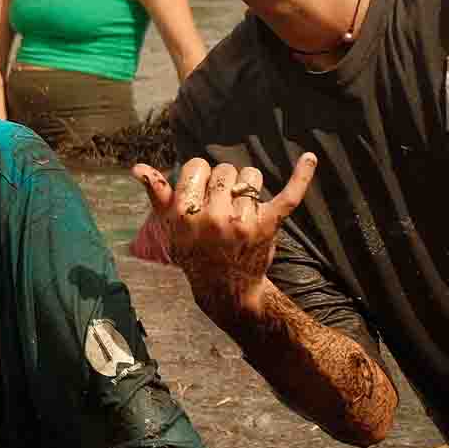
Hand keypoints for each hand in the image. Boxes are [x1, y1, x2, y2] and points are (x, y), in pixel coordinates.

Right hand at [131, 154, 317, 326]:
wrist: (224, 288)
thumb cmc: (195, 252)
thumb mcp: (171, 227)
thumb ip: (157, 194)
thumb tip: (137, 168)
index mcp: (184, 213)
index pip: (197, 166)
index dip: (199, 176)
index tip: (200, 193)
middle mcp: (211, 217)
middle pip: (224, 170)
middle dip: (224, 182)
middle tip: (222, 206)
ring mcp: (241, 222)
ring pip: (250, 177)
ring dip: (247, 186)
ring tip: (241, 207)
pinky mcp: (267, 226)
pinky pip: (288, 195)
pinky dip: (301, 176)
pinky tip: (310, 159)